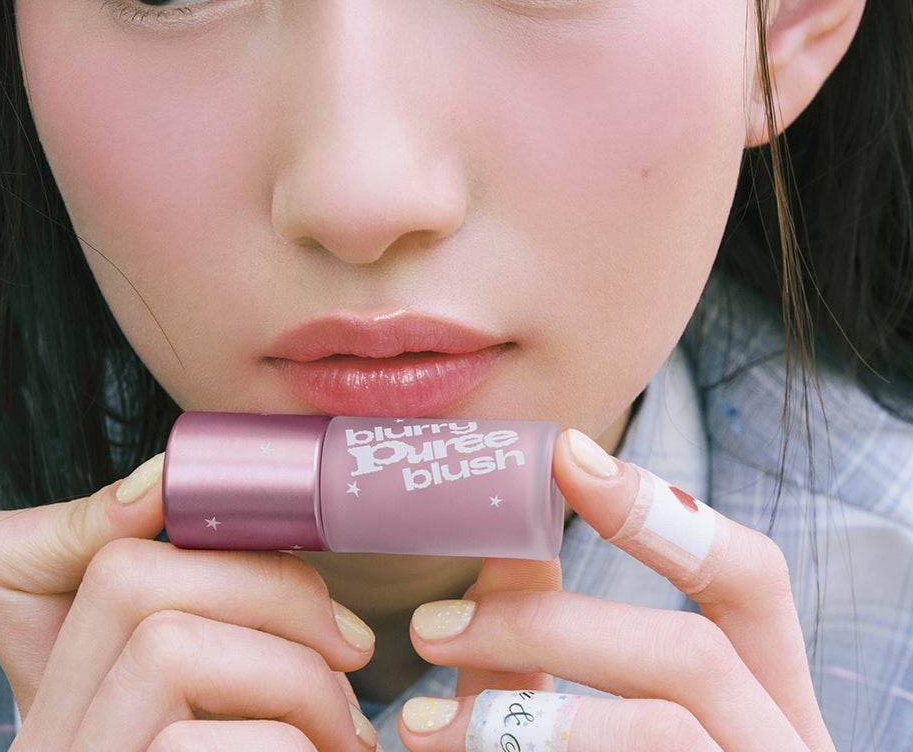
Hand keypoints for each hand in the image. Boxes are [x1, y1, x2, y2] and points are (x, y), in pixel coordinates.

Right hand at [0, 454, 379, 750]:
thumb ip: (219, 630)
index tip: (299, 548)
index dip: (193, 528)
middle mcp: (46, 742)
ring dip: (294, 678)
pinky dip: (294, 749)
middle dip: (272, 594)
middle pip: (134, 582)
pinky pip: (207, 746)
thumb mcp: (229, 717)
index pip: (103, 562)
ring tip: (347, 735)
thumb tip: (173, 488)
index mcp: (71, 700)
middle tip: (353, 653)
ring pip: (171, 646)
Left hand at [398, 428, 836, 750]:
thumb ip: (548, 648)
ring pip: (665, 733)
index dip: (662, 512)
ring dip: (528, 719)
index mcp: (765, 703)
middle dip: (551, 628)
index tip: (564, 456)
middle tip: (430, 626)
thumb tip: (501, 547)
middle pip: (692, 652)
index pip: (751, 580)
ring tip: (415, 728)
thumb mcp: (584, 722)